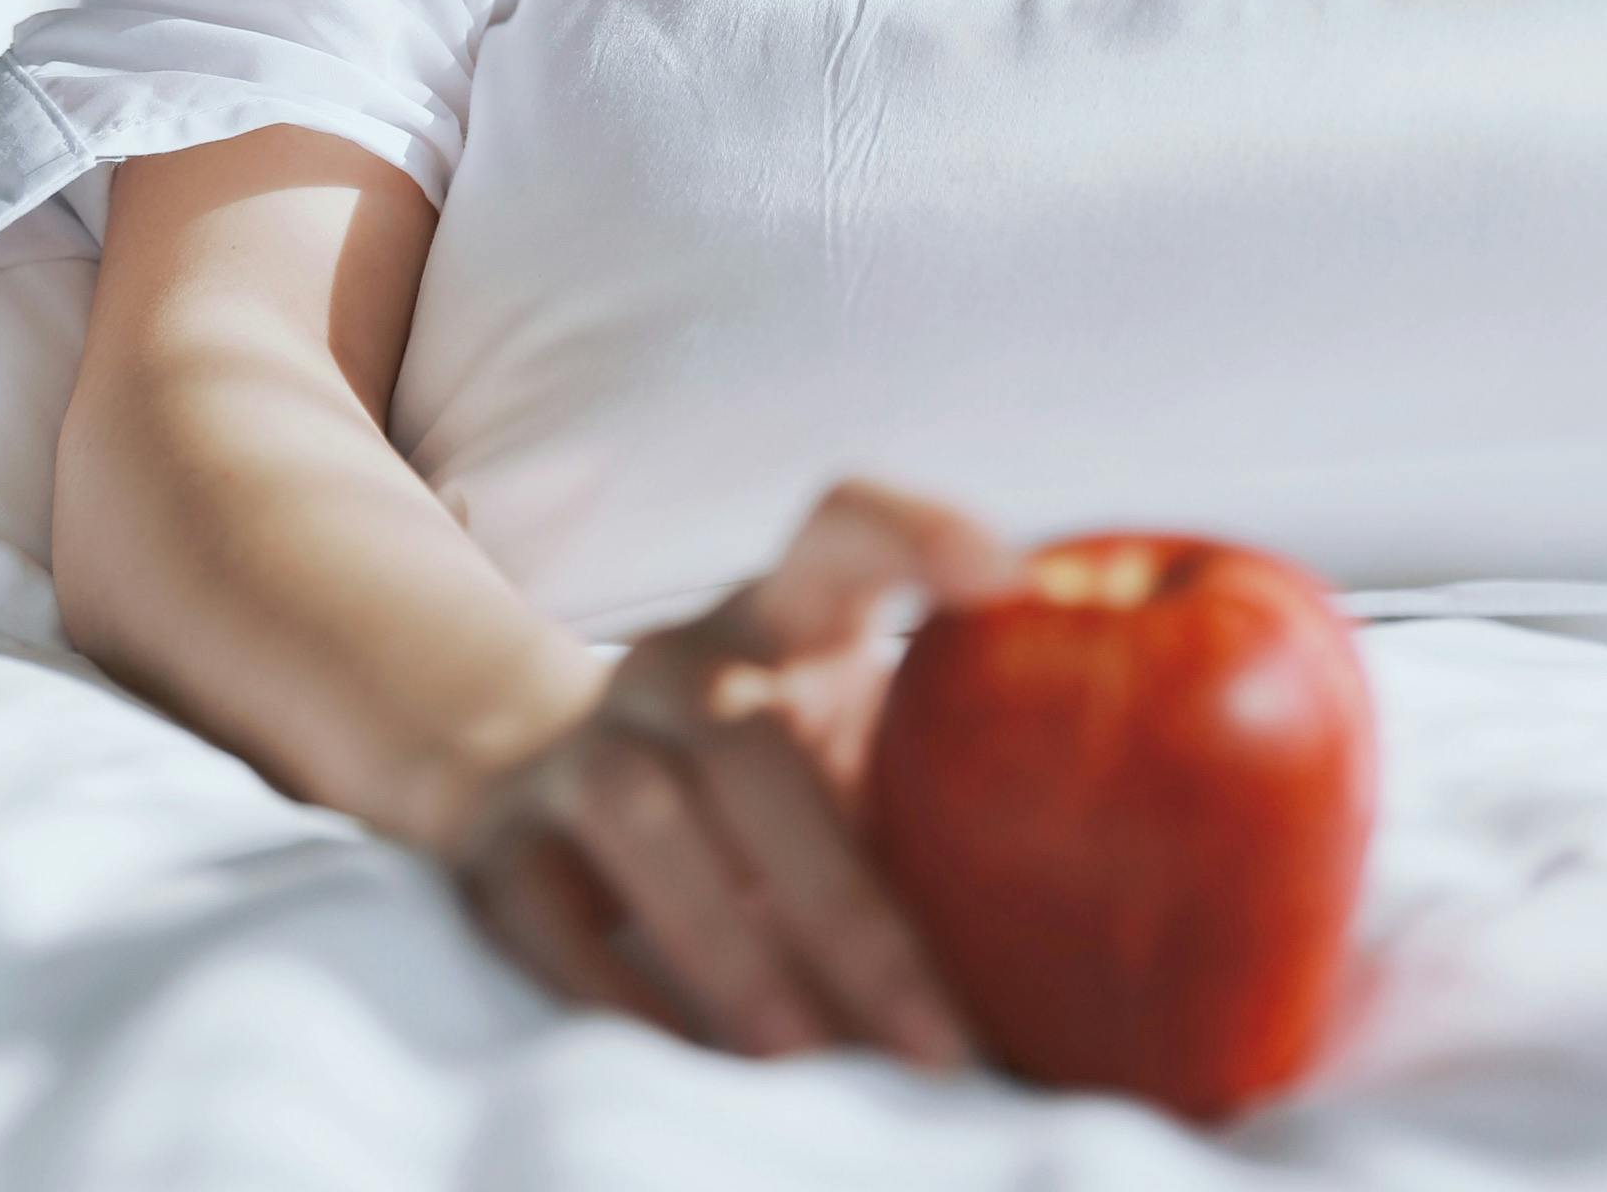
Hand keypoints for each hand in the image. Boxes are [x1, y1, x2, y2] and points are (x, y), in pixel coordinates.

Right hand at [455, 479, 1011, 1065]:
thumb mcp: (840, 734)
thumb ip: (941, 777)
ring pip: (645, 825)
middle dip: (847, 908)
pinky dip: (624, 999)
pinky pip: (552, 917)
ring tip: (812, 1066)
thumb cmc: (763, 770)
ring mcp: (580, 743)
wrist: (538, 772)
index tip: (1008, 582)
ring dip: (732, 954)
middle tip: (939, 1042)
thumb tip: (1106, 929)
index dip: (918, 531)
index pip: (841, 528)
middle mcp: (675, 665)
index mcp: (778, 616)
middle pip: (751, 750)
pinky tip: (699, 1077)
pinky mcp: (500, 841)